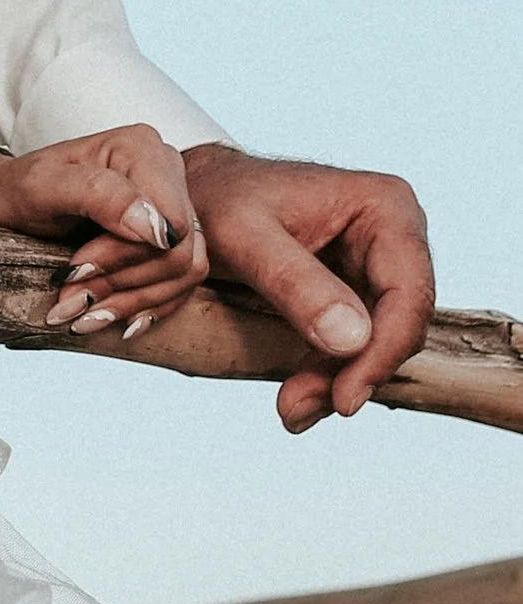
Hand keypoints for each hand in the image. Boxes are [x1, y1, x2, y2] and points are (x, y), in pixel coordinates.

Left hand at [0, 125, 208, 332]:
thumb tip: (156, 229)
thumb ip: (99, 194)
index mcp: (141, 149)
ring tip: (83, 316)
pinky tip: (116, 322)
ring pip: (184, 272)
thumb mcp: (42, 186)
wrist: (0, 206)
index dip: (127, 255)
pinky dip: (147, 307)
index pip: (169, 222)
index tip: (73, 270)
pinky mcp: (167, 239)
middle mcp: (164, 173)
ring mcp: (170, 206)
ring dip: (132, 302)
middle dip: (122, 284)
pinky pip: (181, 283)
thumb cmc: (15, 191)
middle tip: (69, 302)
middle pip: (178, 251)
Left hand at [181, 143, 433, 428]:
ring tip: (290, 410)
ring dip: (337, 382)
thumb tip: (352, 340)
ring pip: (377, 344)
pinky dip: (328, 376)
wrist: (194, 193)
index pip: (408, 294)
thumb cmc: (217, 198)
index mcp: (385, 208)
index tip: (344, 399)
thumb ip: (293, 281)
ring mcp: (377, 267)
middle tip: (296, 409)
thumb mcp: (243, 234)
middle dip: (353, 373)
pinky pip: (354, 346)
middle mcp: (394, 237)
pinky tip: (296, 400)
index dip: (383, 352)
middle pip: (397, 324)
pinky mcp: (355, 294)